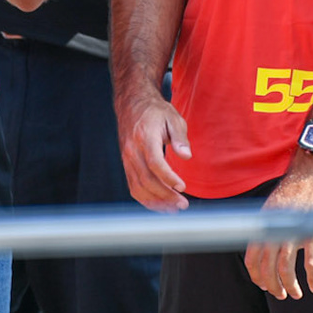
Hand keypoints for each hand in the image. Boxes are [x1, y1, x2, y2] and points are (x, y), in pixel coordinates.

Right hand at [117, 93, 190, 211]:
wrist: (132, 104)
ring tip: (174, 208)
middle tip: (183, 204)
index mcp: (145, 136)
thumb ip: (180, 137)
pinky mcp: (126, 165)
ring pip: (138, 187)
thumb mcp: (173, 118)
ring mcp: (126, 159)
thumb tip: (186, 156)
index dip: (168, 177)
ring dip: (157, 201)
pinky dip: (146, 199)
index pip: (155, 162)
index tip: (183, 186)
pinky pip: (133, 187)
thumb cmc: (155, 112)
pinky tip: (161, 204)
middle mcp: (132, 150)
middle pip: (146, 179)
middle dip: (166, 195)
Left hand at [246, 156, 312, 299]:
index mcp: (264, 224)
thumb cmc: (297, 190)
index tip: (265, 285)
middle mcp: (275, 228)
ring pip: (284, 267)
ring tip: (296, 294)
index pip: (252, 258)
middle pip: (267, 267)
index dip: (257, 276)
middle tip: (282, 295)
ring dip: (289, 285)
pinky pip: (310, 261)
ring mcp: (293, 230)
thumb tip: (269, 246)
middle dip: (273, 285)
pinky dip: (312, 277)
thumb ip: (271, 227)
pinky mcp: (312, 230)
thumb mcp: (275, 208)